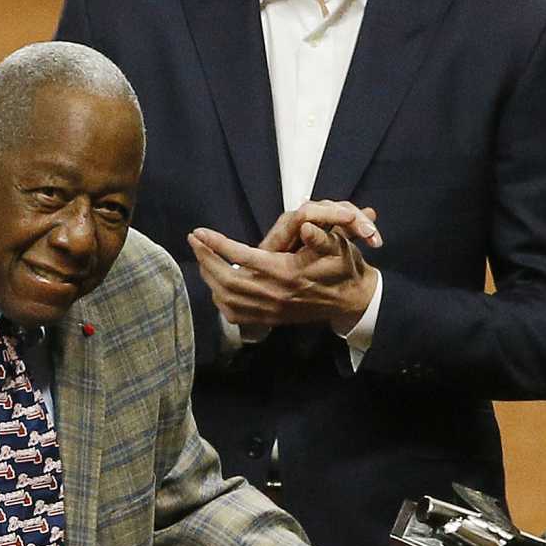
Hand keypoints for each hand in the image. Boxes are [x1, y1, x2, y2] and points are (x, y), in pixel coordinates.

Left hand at [188, 200, 380, 331]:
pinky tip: (215, 283)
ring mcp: (270, 310)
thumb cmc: (342, 268)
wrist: (350, 301)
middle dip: (206, 259)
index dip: (218, 244)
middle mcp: (274, 294)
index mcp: (287, 273)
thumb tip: (306, 226)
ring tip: (202, 257)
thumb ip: (322, 237)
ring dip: (209, 277)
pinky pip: (234, 314)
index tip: (199, 232)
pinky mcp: (268, 320)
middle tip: (194, 241)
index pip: (243, 257)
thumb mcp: (339, 248)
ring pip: (226, 297)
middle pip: (227, 279)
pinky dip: (219, 299)